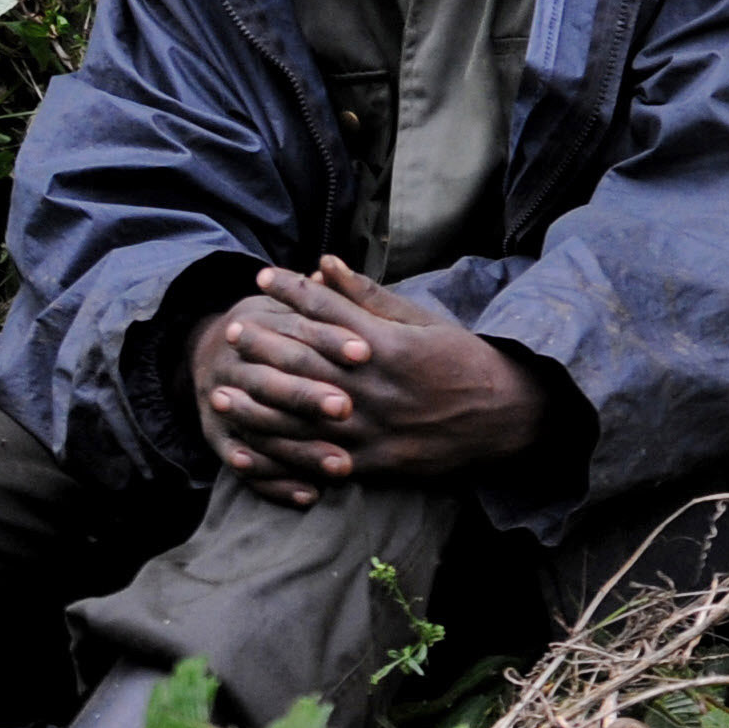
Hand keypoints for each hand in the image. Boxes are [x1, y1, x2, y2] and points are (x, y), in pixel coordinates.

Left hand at [188, 257, 553, 494]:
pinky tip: (250, 450)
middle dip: (262, 344)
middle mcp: (372, 386)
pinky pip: (314, 462)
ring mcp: (369, 428)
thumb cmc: (464, 361)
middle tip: (233, 331)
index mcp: (386, 345)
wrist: (506, 416)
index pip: (326, 309)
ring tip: (222, 392)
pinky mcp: (371, 463)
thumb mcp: (423, 321)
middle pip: (302, 360)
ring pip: (297, 416)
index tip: (262, 278)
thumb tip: (326, 264)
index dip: (290, 290)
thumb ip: (369, 296)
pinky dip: (278, 457)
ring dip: (255, 405)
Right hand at [189, 287, 363, 503]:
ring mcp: (221, 404)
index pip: (297, 332)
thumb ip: (316, 294)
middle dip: (310, 397)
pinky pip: (245, 465)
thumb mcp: (287, 303)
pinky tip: (308, 496)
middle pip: (273, 382)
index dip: (331, 338)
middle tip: (348, 409)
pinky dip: (275, 483)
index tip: (367, 350)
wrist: (210, 350)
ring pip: (261, 431)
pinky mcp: (217, 438)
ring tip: (342, 467)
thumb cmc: (273, 324)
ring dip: (302, 451)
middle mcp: (235, 365)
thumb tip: (328, 266)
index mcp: (258, 326)